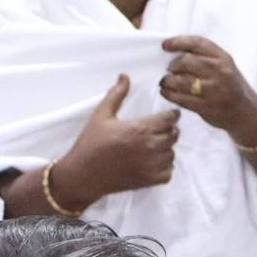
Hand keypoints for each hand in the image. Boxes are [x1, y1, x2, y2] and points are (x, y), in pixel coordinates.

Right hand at [58, 75, 178, 204]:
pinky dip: (164, 167)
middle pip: (174, 135)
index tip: (166, 115)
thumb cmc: (90, 144)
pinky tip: (152, 162)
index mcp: (140, 129)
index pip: (170, 118)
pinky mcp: (149, 180)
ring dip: (166, 148)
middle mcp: (149, 147)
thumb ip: (116, 95)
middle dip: (169, 130)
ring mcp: (151, 166)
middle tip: (158, 130)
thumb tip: (124, 76)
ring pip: (172, 153)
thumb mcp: (100, 116)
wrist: (82, 175)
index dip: (170, 115)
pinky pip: (169, 172)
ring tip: (153, 146)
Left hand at [158, 35, 256, 142]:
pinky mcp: (205, 106)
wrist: (245, 112)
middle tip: (169, 69)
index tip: (165, 45)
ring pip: (180, 80)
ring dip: (167, 80)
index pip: (197, 43)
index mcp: (224, 58)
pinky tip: (166, 91)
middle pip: (185, 61)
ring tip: (165, 81)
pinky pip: (179, 97)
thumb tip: (174, 51)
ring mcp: (213, 90)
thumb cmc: (230, 86)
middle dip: (172, 65)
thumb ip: (204, 57)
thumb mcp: (225, 66)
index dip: (178, 42)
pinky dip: (168, 93)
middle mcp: (220, 72)